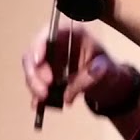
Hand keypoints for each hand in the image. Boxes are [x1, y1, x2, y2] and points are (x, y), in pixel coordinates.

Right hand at [21, 19, 136, 110]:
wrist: (107, 83)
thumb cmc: (108, 69)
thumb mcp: (106, 69)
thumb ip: (92, 76)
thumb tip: (71, 91)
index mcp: (71, 34)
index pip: (49, 33)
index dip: (39, 45)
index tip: (38, 62)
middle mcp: (56, 44)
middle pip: (34, 53)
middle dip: (35, 73)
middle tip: (45, 91)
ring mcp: (49, 60)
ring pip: (32, 70)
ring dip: (34, 85)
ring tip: (44, 100)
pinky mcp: (45, 76)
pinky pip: (35, 84)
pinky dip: (35, 95)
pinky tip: (38, 105)